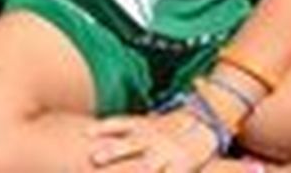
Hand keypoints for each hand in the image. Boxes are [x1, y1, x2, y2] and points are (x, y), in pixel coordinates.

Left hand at [88, 109, 218, 170]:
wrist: (204, 123)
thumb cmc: (167, 127)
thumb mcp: (146, 123)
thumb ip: (122, 129)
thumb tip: (88, 133)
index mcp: (142, 125)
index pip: (120, 124)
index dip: (102, 128)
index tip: (85, 133)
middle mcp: (152, 138)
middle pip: (129, 145)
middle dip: (112, 152)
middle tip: (94, 157)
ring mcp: (167, 152)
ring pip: (146, 165)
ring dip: (131, 168)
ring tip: (107, 167)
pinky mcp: (181, 165)